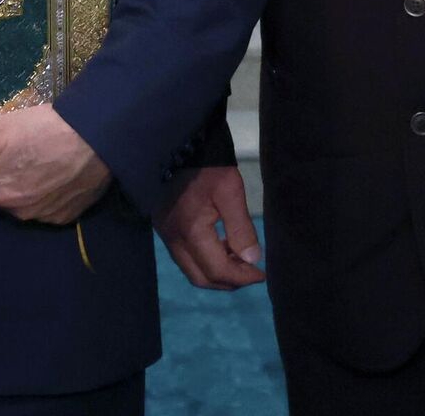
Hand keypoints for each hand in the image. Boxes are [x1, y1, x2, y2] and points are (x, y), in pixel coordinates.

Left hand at [0, 105, 109, 223]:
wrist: (99, 136)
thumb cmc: (45, 131)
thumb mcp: (1, 134)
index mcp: (1, 194)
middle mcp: (22, 212)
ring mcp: (47, 215)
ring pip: (20, 205)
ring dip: (17, 188)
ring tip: (28, 160)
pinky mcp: (69, 213)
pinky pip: (45, 207)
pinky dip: (41, 193)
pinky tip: (50, 171)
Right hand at [151, 164, 264, 288]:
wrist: (178, 142)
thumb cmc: (207, 166)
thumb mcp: (230, 191)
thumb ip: (241, 228)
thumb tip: (252, 259)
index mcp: (190, 231)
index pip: (218, 270)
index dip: (242, 278)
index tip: (261, 274)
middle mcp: (173, 238)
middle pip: (201, 278)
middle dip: (228, 281)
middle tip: (251, 273)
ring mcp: (165, 233)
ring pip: (190, 269)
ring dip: (215, 272)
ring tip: (238, 260)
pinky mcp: (163, 226)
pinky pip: (183, 256)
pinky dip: (204, 260)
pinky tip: (220, 246)